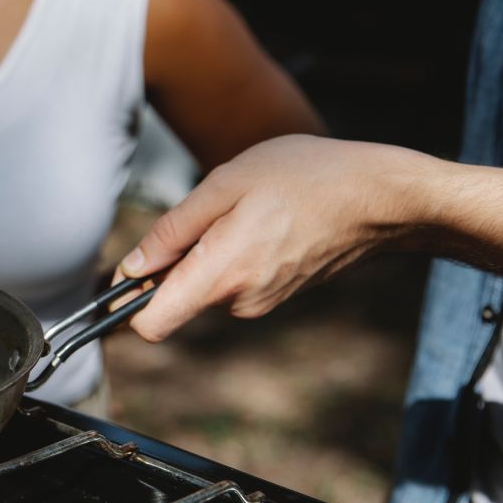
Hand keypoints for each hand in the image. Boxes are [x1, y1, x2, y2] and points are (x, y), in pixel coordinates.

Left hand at [113, 135, 424, 340]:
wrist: (382, 197)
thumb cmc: (305, 177)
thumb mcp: (225, 184)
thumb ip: (172, 230)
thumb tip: (130, 268)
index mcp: (220, 275)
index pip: (149, 325)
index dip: (124, 304)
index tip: (121, 278)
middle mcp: (238, 301)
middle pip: (174, 298)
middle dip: (173, 262)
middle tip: (208, 212)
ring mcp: (260, 302)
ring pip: (204, 285)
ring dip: (207, 251)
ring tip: (247, 210)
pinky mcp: (275, 295)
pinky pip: (232, 280)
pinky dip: (233, 253)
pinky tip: (265, 220)